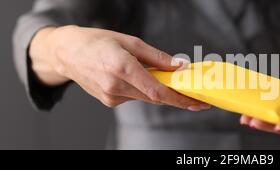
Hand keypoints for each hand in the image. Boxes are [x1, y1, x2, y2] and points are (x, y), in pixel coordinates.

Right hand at [30, 25, 208, 110]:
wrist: (66, 53)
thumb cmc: (96, 42)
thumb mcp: (130, 41)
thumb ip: (157, 57)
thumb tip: (179, 66)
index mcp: (122, 67)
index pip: (157, 91)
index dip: (179, 99)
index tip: (196, 102)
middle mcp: (116, 86)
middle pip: (155, 98)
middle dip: (177, 98)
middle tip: (196, 98)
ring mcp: (111, 96)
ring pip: (145, 97)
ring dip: (160, 91)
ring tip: (168, 81)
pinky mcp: (109, 101)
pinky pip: (134, 96)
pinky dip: (144, 90)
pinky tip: (141, 79)